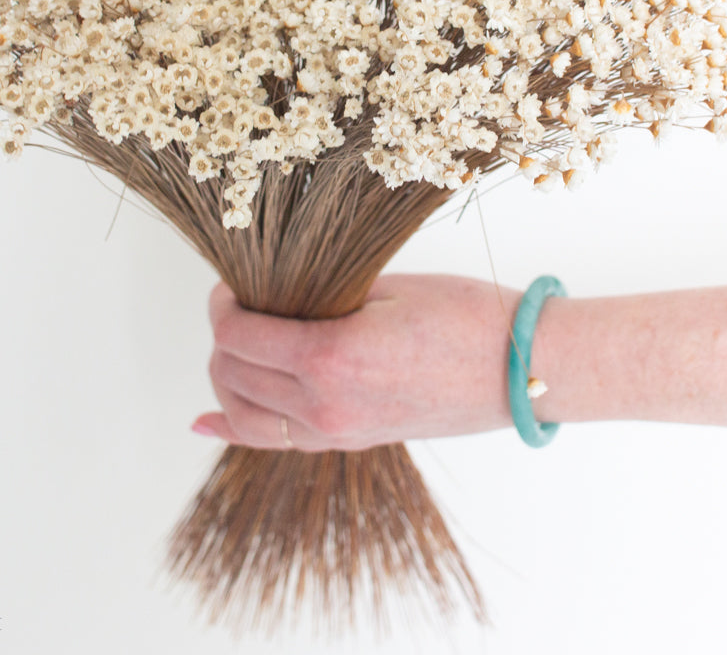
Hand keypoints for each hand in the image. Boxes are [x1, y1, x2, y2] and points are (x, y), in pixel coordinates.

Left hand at [191, 273, 519, 450]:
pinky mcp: (352, 440)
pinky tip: (205, 422)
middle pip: (232, 375)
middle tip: (237, 303)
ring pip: (245, 415)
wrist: (521, 369)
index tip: (230, 284)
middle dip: (222, 336)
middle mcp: (324, 406)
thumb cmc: (466, 317)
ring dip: (225, 377)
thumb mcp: (387, 289)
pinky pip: (275, 442)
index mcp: (330, 359)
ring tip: (233, 343)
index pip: (238, 337)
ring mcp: (337, 432)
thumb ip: (322, 295)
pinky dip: (234, 429)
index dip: (222, 306)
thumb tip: (278, 292)